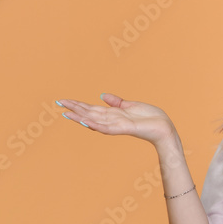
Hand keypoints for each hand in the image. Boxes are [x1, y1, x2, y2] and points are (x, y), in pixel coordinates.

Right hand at [58, 93, 175, 144]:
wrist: (164, 128)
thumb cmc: (150, 117)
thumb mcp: (131, 105)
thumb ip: (116, 102)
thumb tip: (102, 95)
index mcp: (113, 114)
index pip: (91, 108)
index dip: (78, 104)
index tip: (64, 101)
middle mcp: (112, 120)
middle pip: (89, 113)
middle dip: (74, 109)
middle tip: (59, 103)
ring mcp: (117, 125)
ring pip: (94, 121)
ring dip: (80, 117)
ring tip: (67, 113)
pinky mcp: (124, 128)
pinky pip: (107, 128)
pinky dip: (96, 125)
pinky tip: (86, 121)